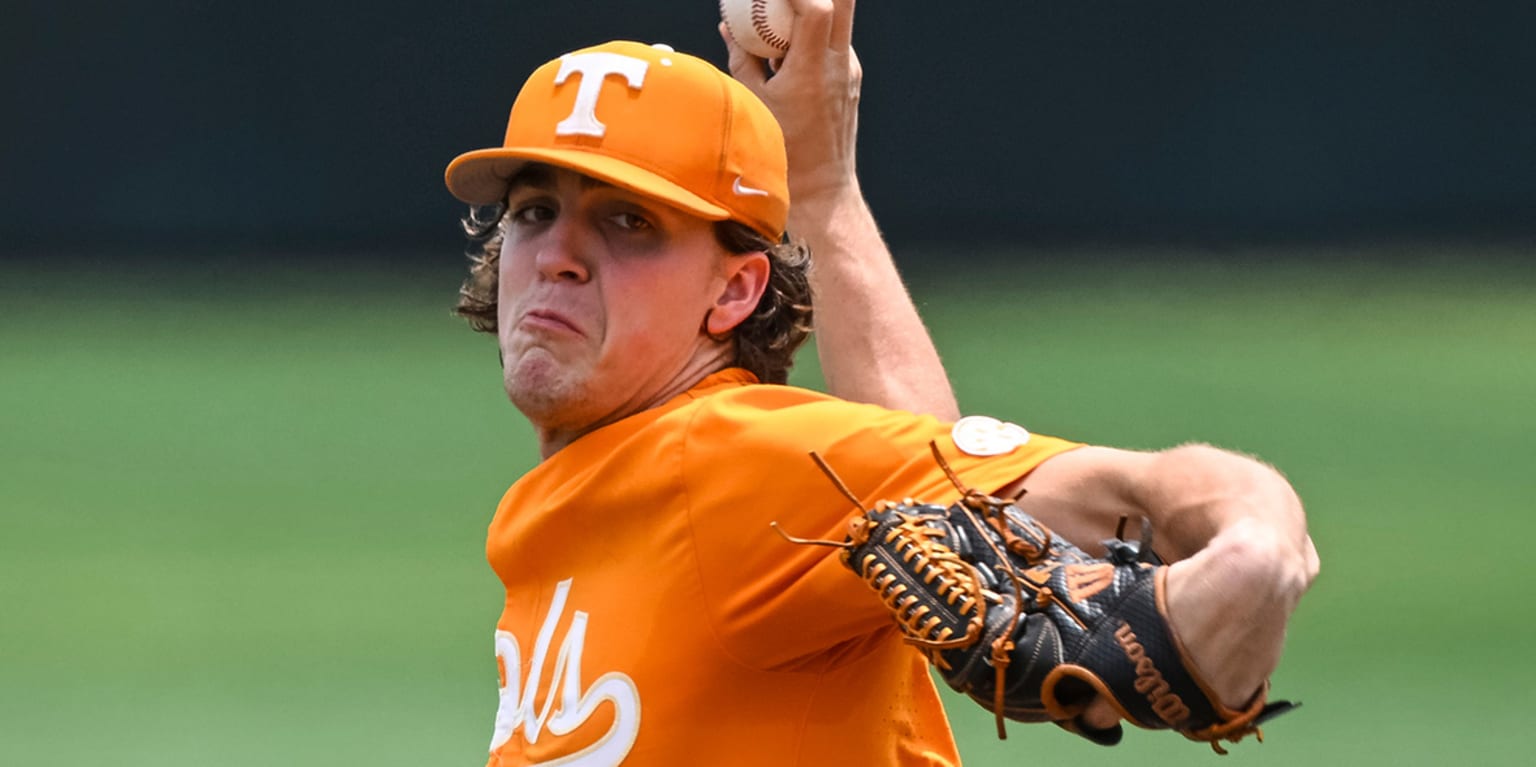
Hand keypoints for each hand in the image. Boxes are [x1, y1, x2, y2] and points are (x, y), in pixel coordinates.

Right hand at [721, 0, 862, 215]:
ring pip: (840, 18)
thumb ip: (741, 59)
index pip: (816, 7)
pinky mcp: (850, 79)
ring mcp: (849, 70)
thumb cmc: (784, 153)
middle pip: (843, 0)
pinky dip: (813, 32)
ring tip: (777, 18)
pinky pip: (834, 41)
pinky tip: (787, 46)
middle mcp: (839, 64)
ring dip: (812, 9)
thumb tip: (729, 28)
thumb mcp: (753, 103)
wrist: (821, 189)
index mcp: (813, 69)